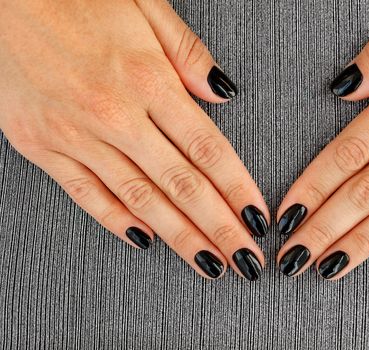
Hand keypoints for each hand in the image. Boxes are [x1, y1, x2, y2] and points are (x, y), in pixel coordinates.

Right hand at [0, 0, 268, 280]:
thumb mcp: (145, 6)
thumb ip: (188, 54)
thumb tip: (224, 93)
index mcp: (147, 79)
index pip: (207, 149)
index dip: (237, 190)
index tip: (257, 218)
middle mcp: (115, 113)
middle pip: (181, 184)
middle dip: (220, 228)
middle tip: (246, 260)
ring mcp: (75, 134)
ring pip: (139, 198)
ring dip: (179, 237)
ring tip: (209, 263)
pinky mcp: (39, 144)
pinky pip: (85, 193)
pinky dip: (117, 221)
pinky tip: (146, 240)